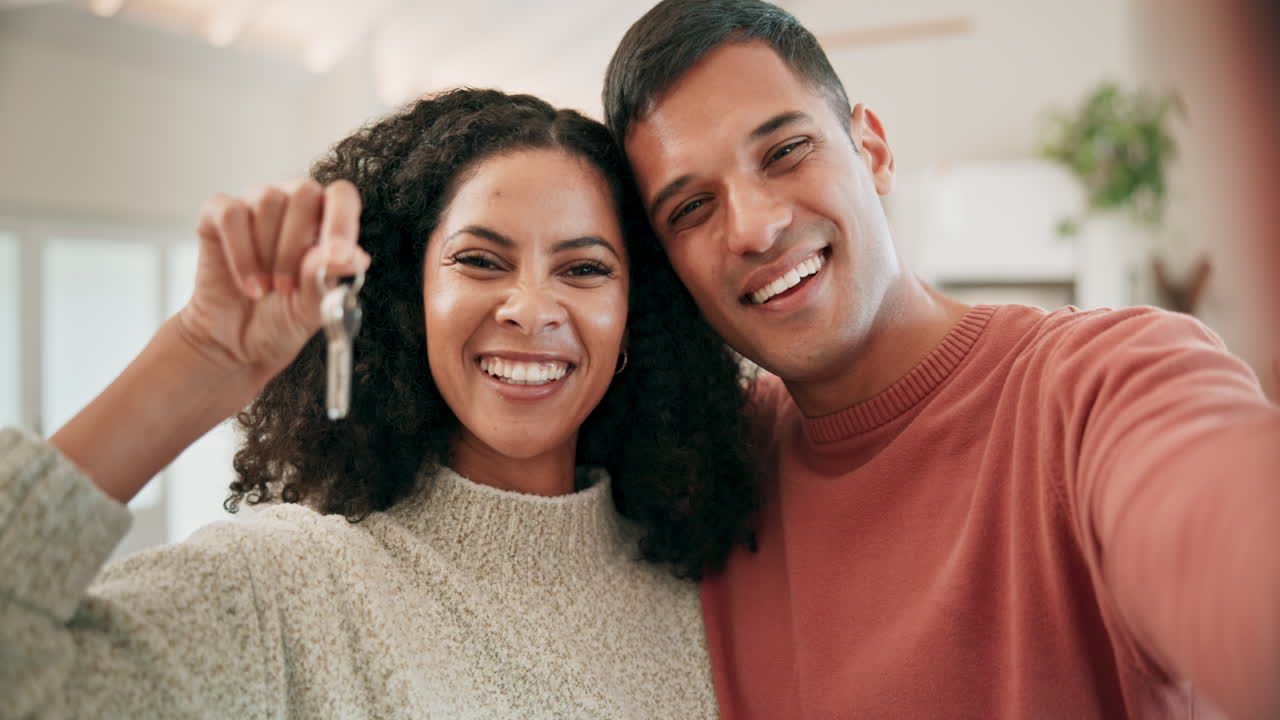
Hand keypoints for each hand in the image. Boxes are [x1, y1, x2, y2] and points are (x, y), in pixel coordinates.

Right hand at [175, 179, 370, 387]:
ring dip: (268, 252)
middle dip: (297, 245)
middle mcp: (291, 203)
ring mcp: (254, 204)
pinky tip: (248, 284)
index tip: (338, 256)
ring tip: (267, 288)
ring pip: (268, 200)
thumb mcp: (313, 308)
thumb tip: (353, 256)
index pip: (342, 195)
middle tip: (287, 288)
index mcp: (324, 220)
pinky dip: (241, 254)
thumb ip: (329, 278)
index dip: (342, 220)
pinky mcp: (217, 214)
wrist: (237, 342)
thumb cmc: (282, 318)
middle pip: (304, 192)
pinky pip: (231, 215)